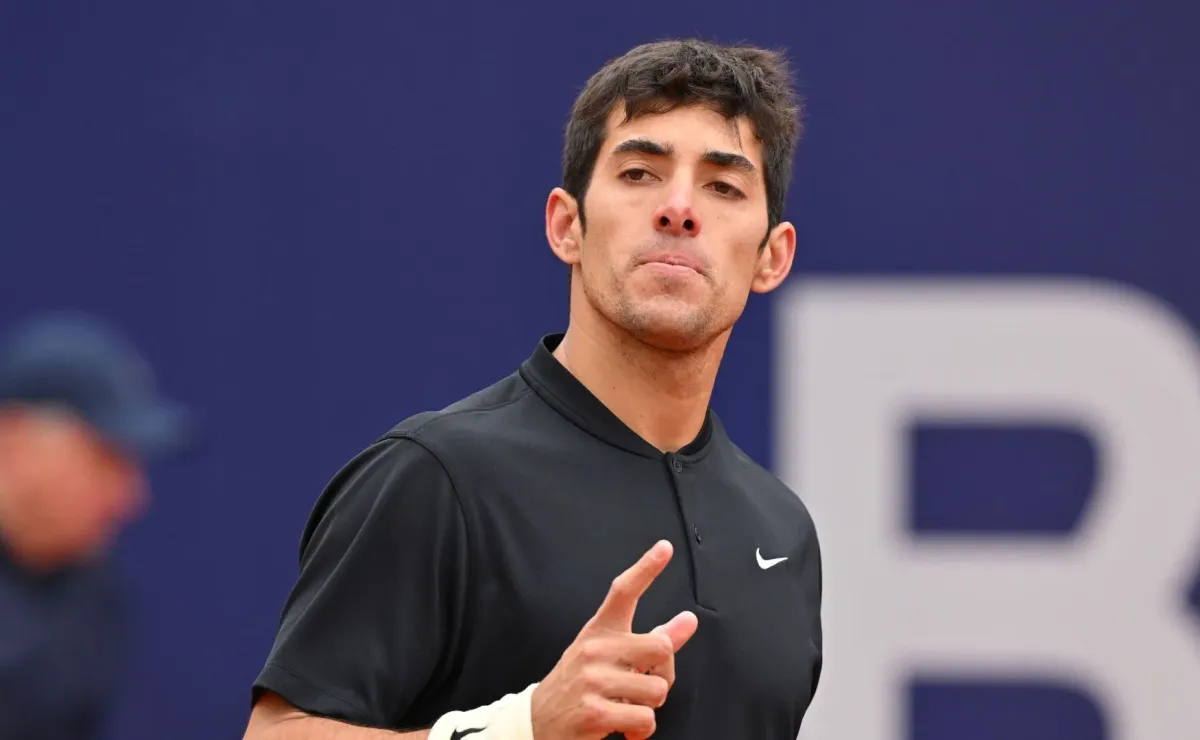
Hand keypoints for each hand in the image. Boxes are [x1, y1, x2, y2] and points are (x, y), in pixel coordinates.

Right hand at [530, 540, 698, 739]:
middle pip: (661, 648)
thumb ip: (651, 639)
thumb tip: (688, 620)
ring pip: (657, 690)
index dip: (646, 569)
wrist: (538, 723)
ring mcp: (593, 679)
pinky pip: (645, 718)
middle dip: (663, 674)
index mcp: (599, 631)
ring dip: (649, 707)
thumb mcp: (610, 657)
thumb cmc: (581, 687)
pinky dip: (641, 730)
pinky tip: (623, 727)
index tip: (664, 548)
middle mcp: (595, 649)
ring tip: (625, 707)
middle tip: (643, 685)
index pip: (623, 592)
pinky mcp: (596, 712)